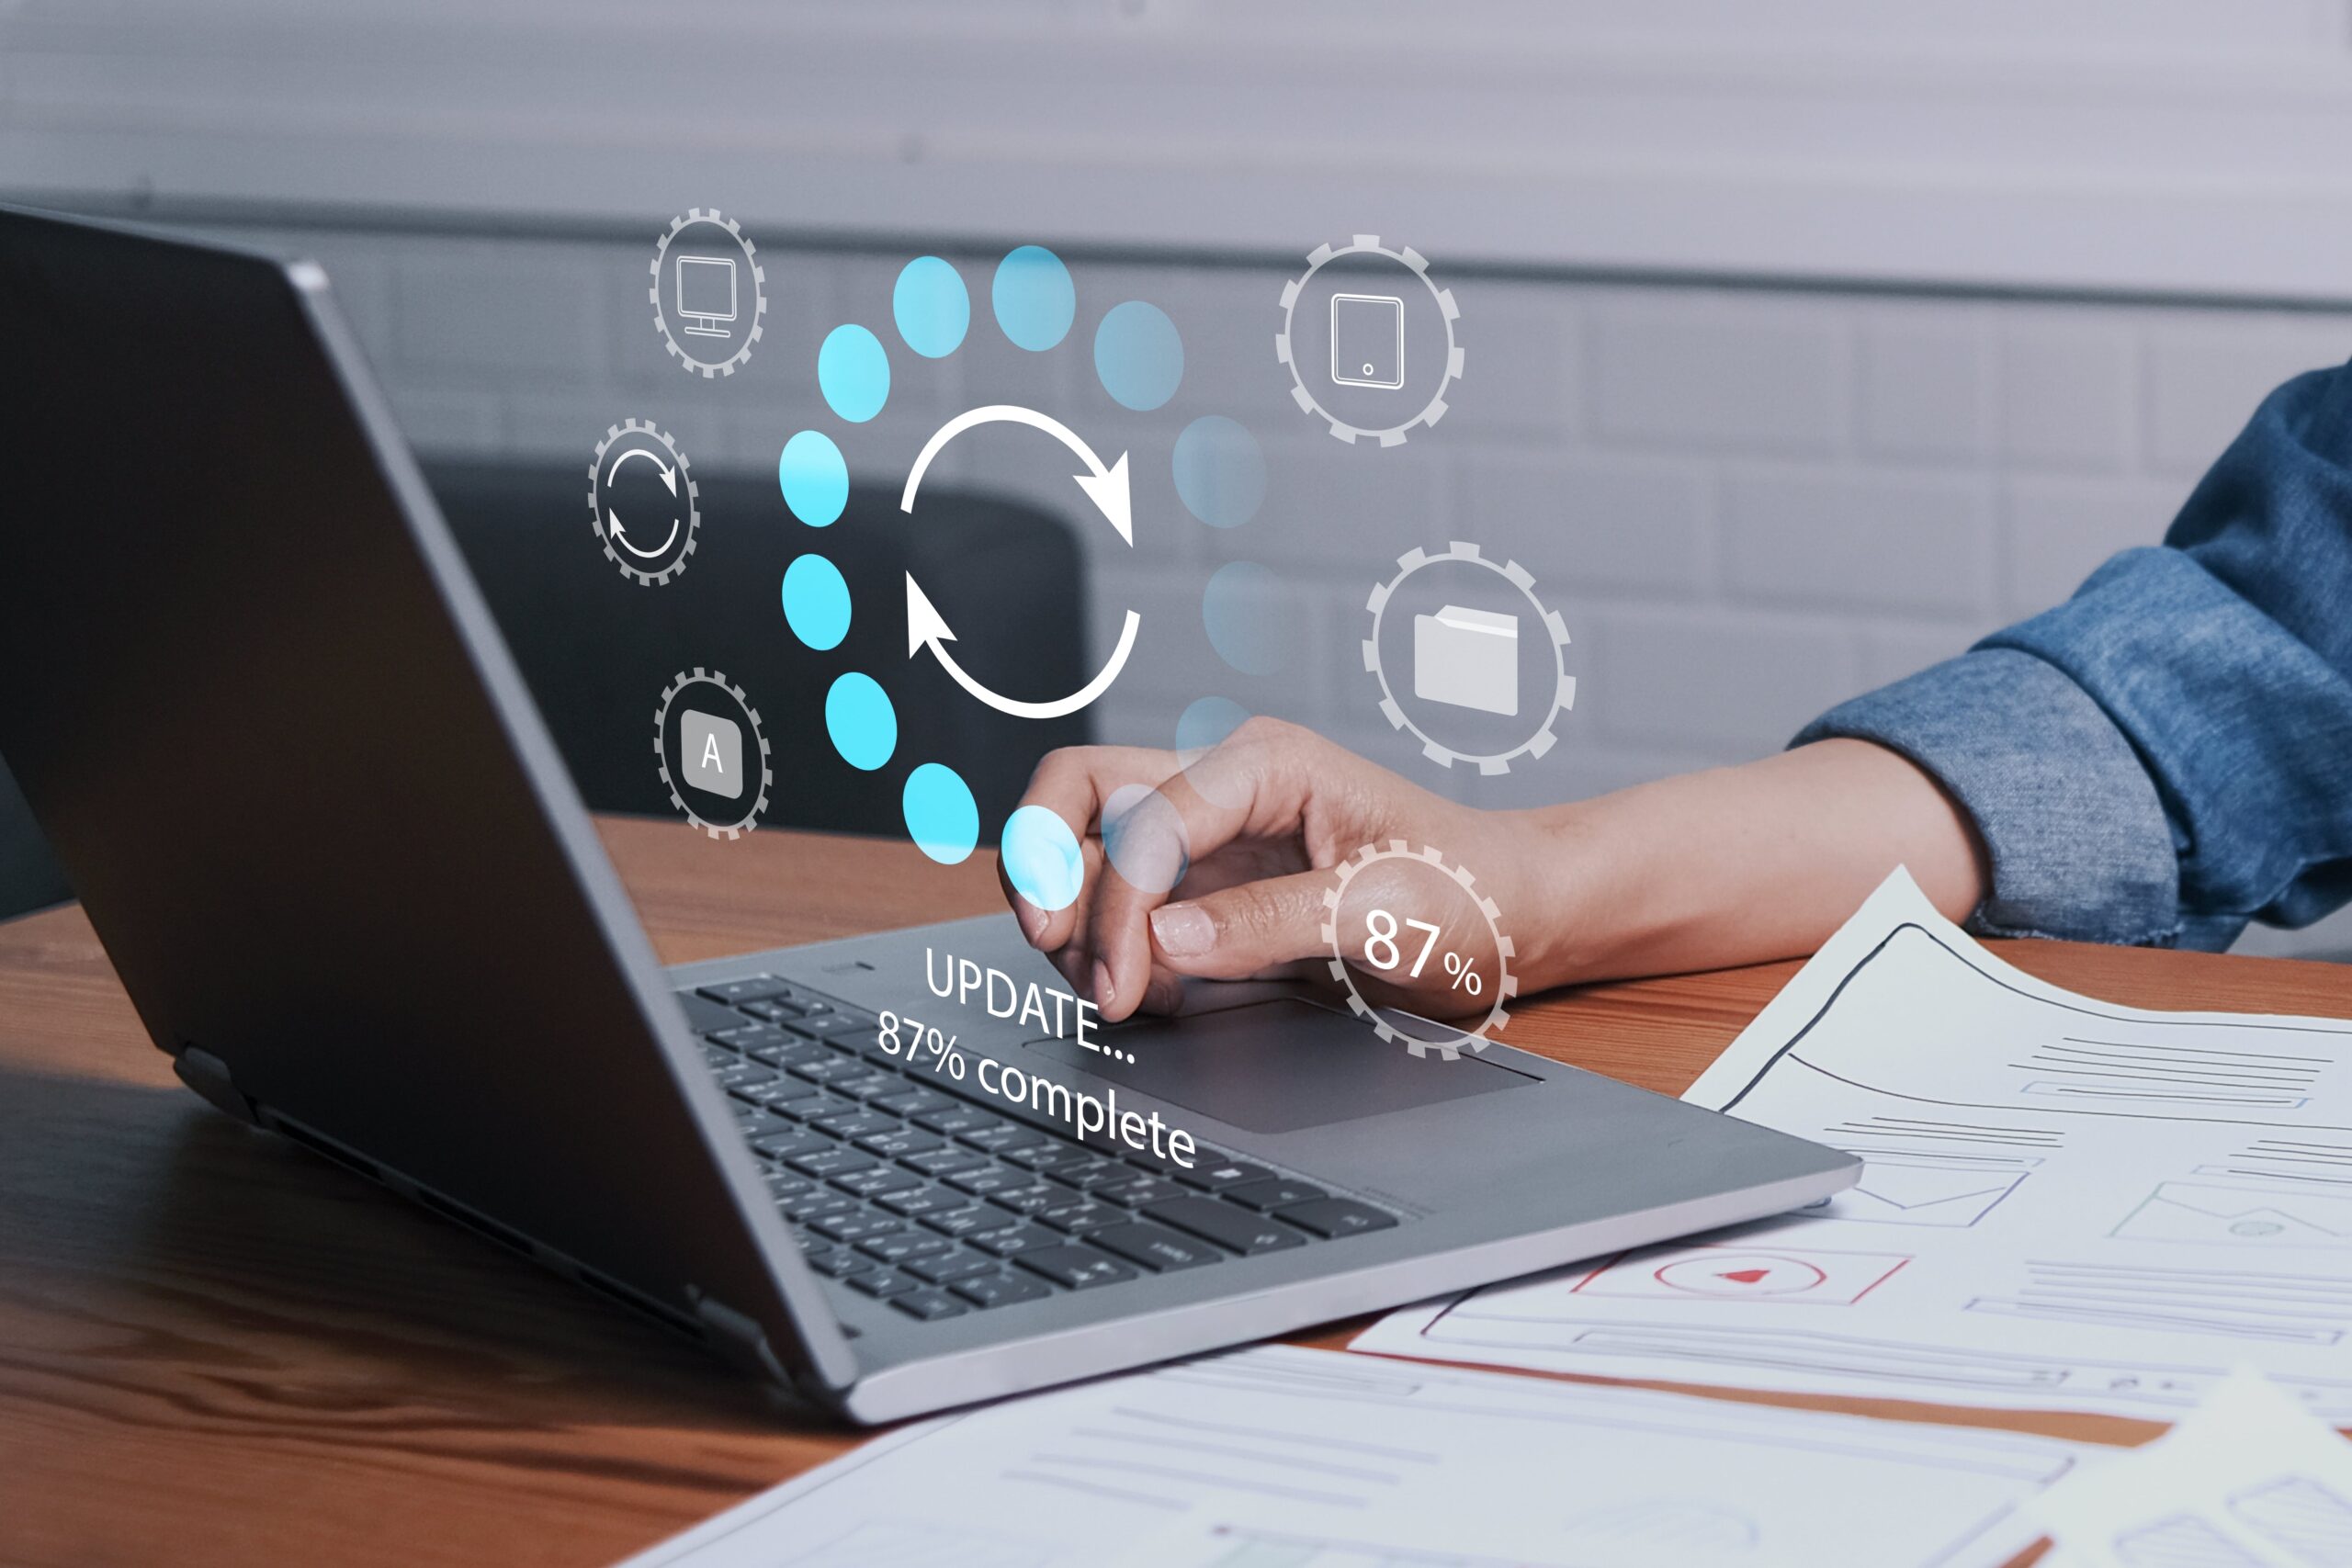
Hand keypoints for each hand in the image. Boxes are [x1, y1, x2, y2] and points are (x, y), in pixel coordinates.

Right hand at [1002, 718, 1538, 1021]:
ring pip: (1084, 854)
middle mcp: (1221, 788)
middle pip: (1077, 795)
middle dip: (1046, 870)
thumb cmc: (1469, 892)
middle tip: (1056, 953)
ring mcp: (1208, 840)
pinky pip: (1122, 913)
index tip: (1120, 984)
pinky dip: (1115, 956)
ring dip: (1080, 926)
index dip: (1114, 904)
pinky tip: (1161, 997)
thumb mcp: (1384, 912)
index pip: (1143, 820)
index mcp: (1264, 764)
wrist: (1512, 921)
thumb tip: (1165, 943)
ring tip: (1127, 995)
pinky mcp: (1207, 892)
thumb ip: (1270, 922)